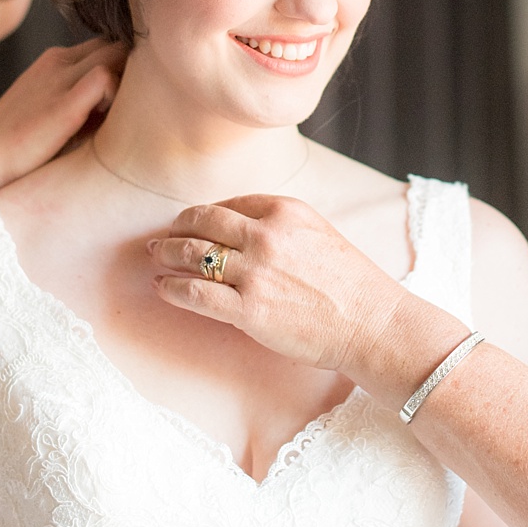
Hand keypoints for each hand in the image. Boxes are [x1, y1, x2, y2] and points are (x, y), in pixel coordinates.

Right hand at [0, 38, 123, 193]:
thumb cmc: (17, 143)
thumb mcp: (50, 108)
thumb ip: (83, 99)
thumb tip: (123, 108)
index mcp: (54, 61)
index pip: (104, 44)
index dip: (121, 65)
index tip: (124, 94)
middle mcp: (57, 61)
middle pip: (114, 43)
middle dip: (130, 68)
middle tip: (128, 103)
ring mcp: (59, 78)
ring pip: (114, 53)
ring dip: (126, 79)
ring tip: (116, 113)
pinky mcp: (63, 103)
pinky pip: (105, 78)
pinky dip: (115, 94)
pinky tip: (104, 120)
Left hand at [146, 194, 418, 375]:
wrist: (371, 323)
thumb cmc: (352, 285)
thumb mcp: (319, 234)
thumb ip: (283, 228)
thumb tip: (246, 234)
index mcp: (285, 211)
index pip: (231, 204)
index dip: (205, 213)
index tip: (193, 221)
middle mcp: (266, 235)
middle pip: (204, 222)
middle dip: (178, 227)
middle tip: (163, 235)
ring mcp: (255, 272)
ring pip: (193, 254)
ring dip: (167, 253)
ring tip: (155, 257)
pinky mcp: (248, 309)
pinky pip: (195, 294)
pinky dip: (172, 288)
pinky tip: (162, 288)